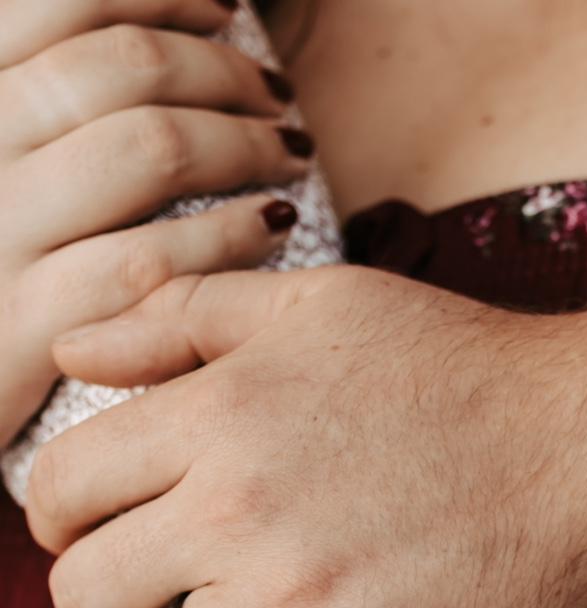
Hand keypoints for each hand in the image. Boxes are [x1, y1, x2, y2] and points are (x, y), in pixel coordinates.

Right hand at [0, 0, 312, 442]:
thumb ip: (44, 97)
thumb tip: (148, 36)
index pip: (60, 1)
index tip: (225, 4)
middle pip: (125, 68)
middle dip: (223, 71)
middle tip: (278, 95)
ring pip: (150, 149)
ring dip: (244, 144)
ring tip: (291, 153)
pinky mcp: (24, 327)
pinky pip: (151, 262)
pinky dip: (228, 235)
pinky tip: (272, 226)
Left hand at [28, 262, 586, 607]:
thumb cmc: (470, 370)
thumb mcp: (325, 304)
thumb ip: (183, 314)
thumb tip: (72, 355)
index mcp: (215, 413)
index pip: (54, 493)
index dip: (70, 516)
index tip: (116, 527)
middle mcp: (236, 511)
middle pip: (81, 593)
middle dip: (110, 592)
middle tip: (170, 587)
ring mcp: (295, 604)